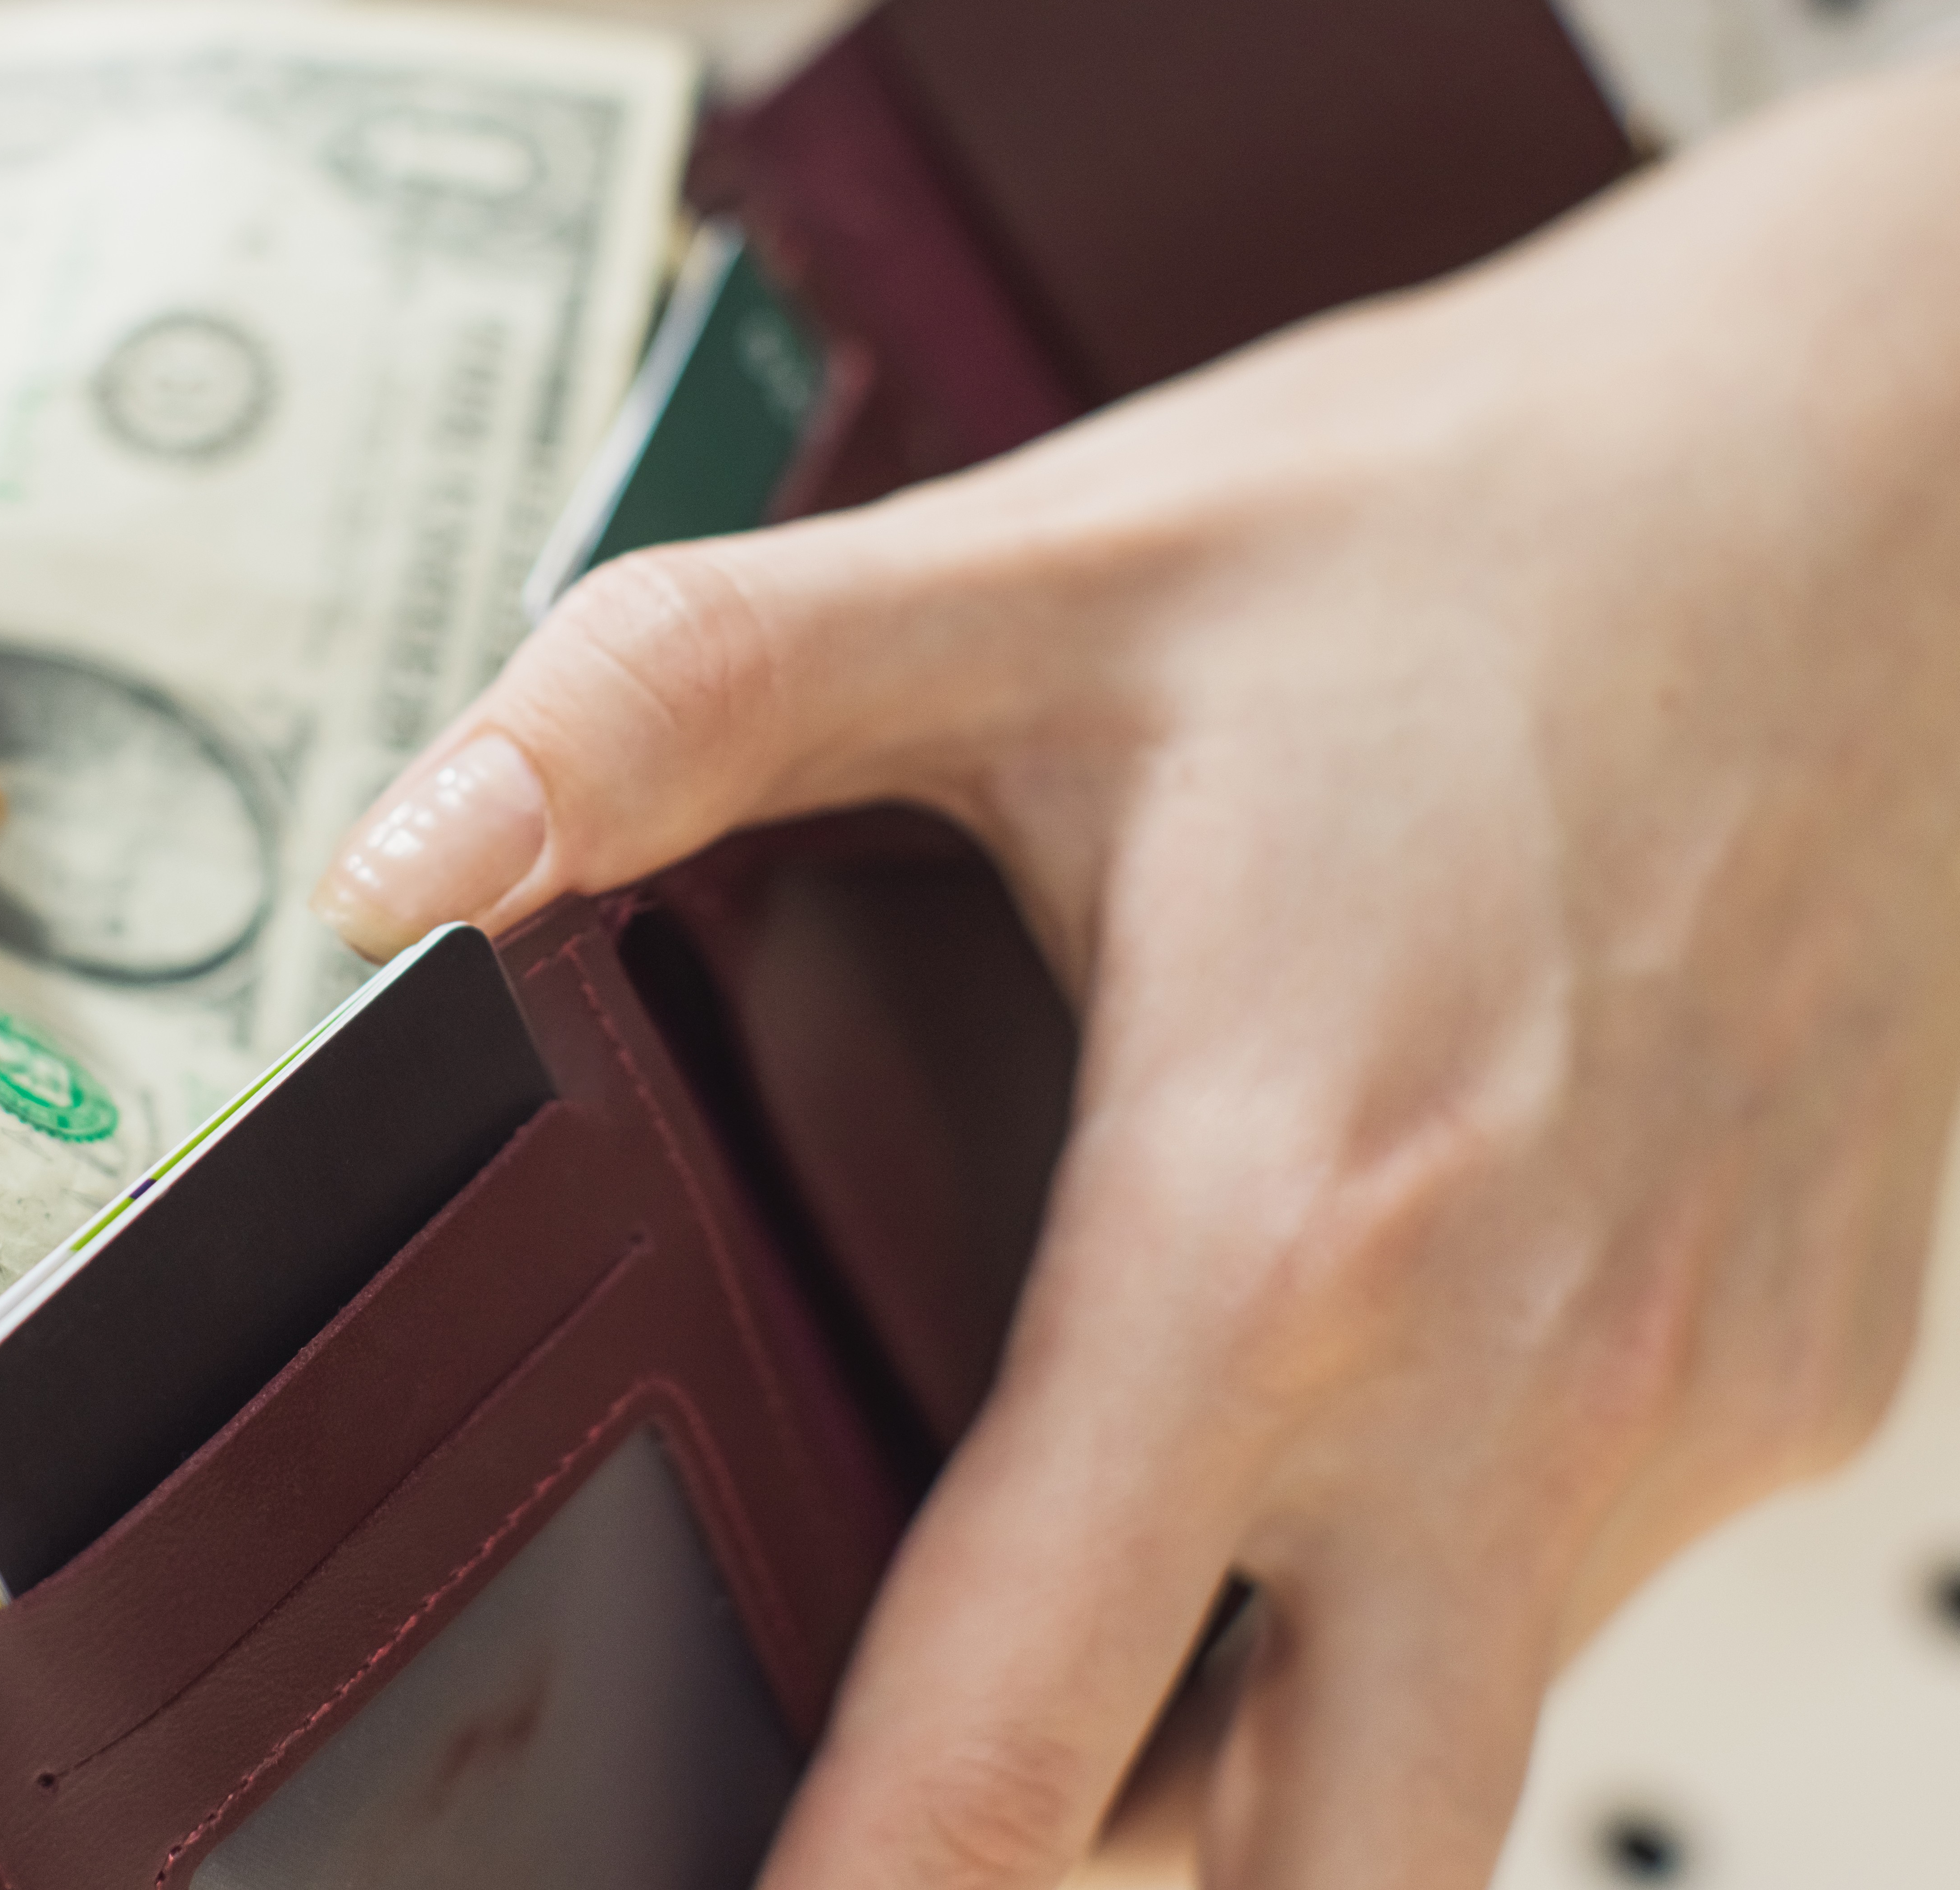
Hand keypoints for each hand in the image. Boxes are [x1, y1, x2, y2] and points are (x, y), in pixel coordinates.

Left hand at [315, 60, 1959, 1884]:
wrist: (1864, 472)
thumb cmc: (1465, 529)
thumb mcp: (1020, 582)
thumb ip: (672, 708)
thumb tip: (407, 854)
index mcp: (1293, 1212)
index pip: (1035, 1711)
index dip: (866, 1878)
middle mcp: (1525, 1372)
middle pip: (1307, 1864)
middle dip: (1081, 1883)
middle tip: (910, 1814)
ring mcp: (1694, 1404)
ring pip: (1440, 1751)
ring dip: (1248, 1750)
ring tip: (1093, 1609)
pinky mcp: (1806, 1382)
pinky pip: (1571, 1588)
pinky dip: (1413, 1580)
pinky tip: (1324, 1414)